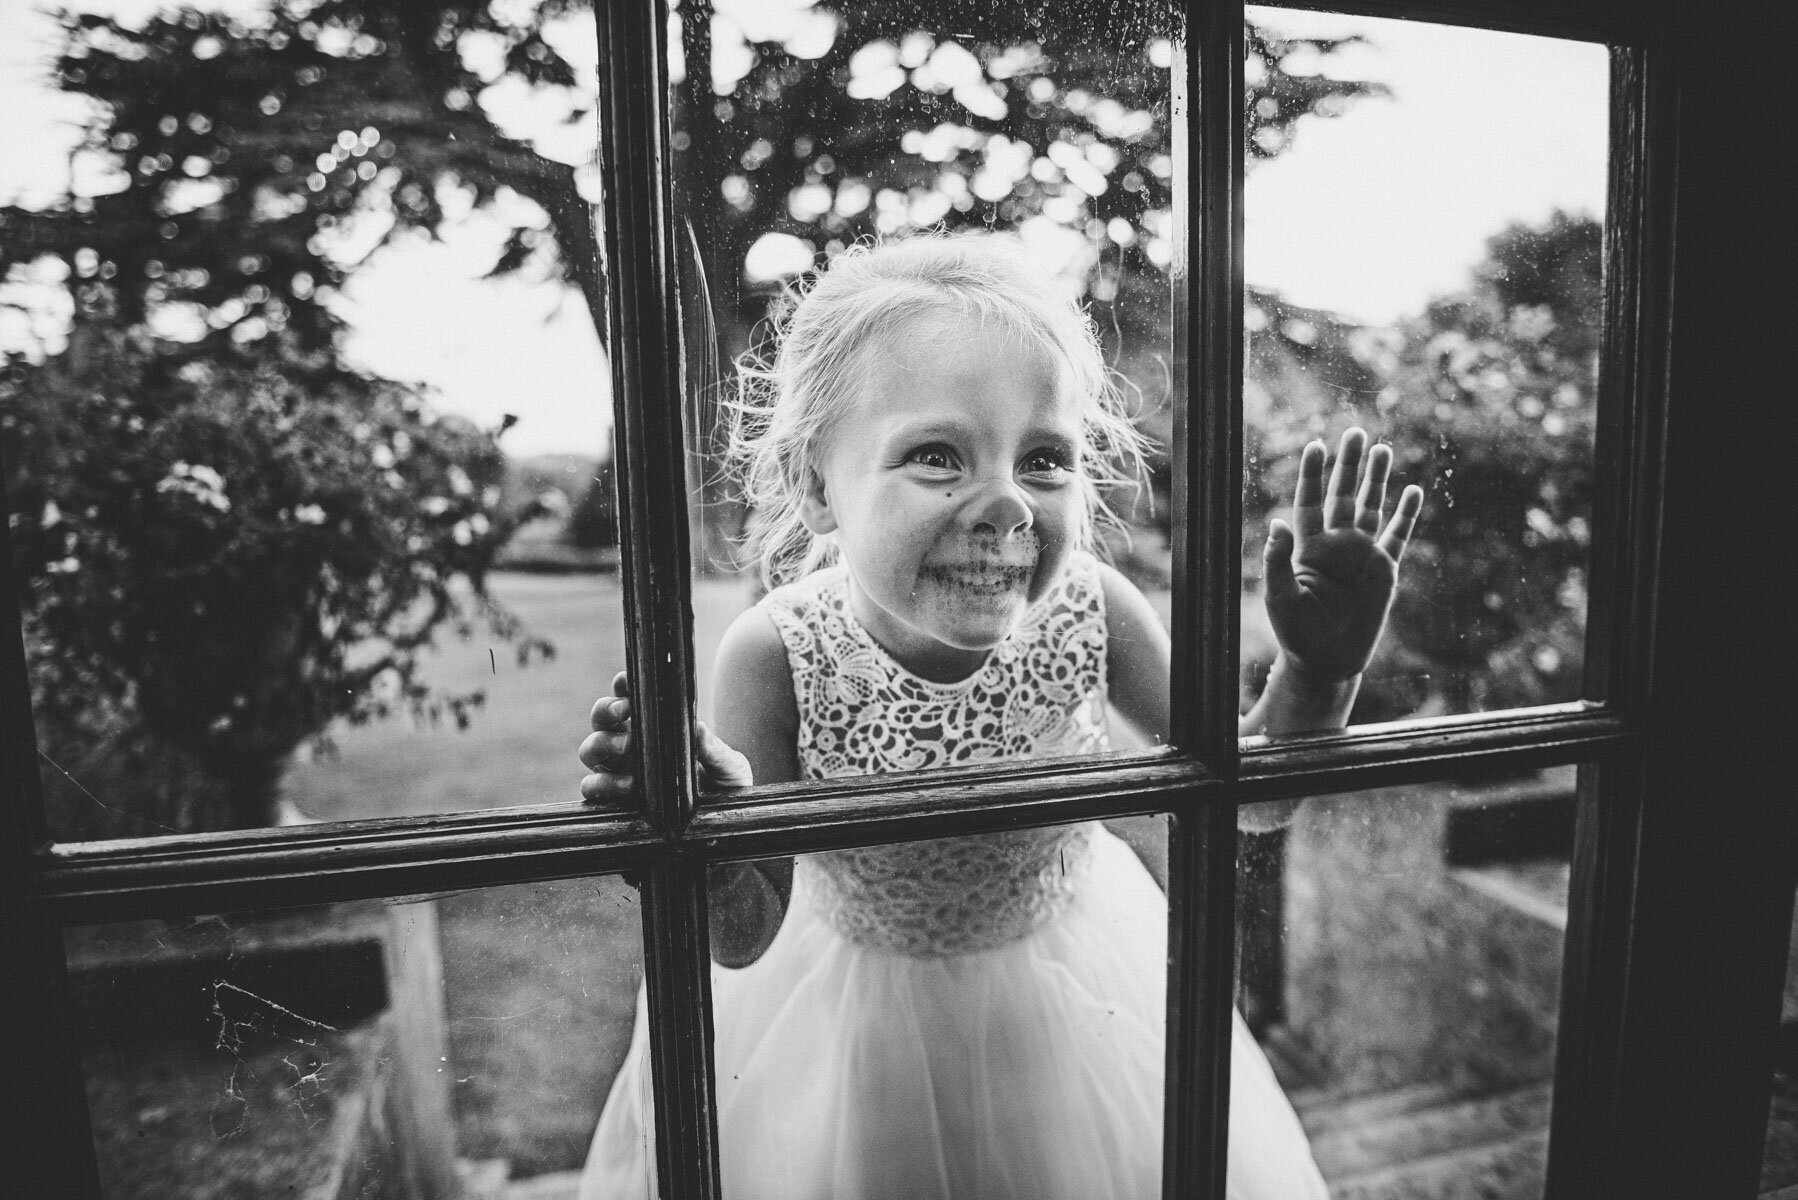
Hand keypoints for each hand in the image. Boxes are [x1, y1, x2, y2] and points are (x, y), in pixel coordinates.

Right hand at [579, 671, 753, 804]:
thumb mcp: (729, 766)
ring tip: (626, 745)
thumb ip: (715, 750)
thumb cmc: (725, 787)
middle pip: (601, 719)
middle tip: (624, 710)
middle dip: (606, 709)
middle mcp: (631, 747)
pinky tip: (628, 785)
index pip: (630, 699)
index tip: (625, 680)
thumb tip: (698, 728)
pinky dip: (603, 783)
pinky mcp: (615, 800)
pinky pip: (592, 787)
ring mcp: (620, 772)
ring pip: (590, 749)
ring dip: (601, 742)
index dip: (622, 686)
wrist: (724, 822)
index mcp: (655, 729)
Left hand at [1263, 428, 1423, 683]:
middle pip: (1344, 495)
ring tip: (1384, 449)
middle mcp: (1336, 545)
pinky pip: (1397, 536)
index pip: (1310, 501)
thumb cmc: (1296, 632)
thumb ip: (1277, 560)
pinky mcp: (1384, 571)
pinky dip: (1406, 515)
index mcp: (1308, 547)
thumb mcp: (1281, 597)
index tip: (1315, 444)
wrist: (1327, 660)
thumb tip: (1276, 522)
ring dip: (1378, 480)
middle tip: (1355, 433)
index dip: (1313, 474)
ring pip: (1373, 508)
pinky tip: (1413, 491)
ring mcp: (1362, 555)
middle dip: (1349, 465)